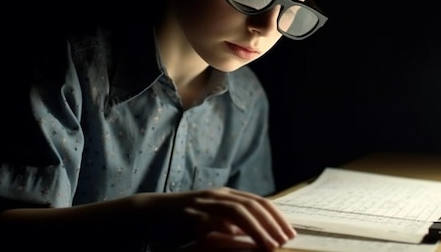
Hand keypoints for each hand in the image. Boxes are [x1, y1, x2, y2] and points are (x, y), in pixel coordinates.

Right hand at [136, 187, 296, 250]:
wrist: (150, 213)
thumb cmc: (183, 219)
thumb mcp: (212, 217)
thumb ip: (233, 223)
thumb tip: (256, 235)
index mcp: (226, 194)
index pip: (259, 201)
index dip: (276, 217)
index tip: (290, 233)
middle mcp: (217, 195)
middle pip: (252, 205)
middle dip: (271, 223)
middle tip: (285, 241)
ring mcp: (204, 204)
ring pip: (237, 211)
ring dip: (256, 228)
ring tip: (269, 245)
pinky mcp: (189, 216)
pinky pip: (212, 220)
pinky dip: (227, 228)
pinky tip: (238, 238)